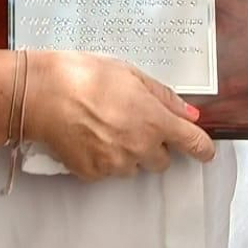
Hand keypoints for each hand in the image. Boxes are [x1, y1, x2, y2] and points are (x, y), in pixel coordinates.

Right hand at [24, 51, 214, 179]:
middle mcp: (140, 147)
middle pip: (162, 161)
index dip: (203, 148)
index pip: (193, 143)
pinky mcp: (93, 174)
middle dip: (153, 146)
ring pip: (133, 167)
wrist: (41, 95)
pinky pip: (107, 172)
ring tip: (103, 127)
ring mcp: (116, 164)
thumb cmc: (83, 75)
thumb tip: (189, 114)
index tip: (206, 151)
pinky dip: (102, 158)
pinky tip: (87, 136)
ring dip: (127, 153)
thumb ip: (163, 96)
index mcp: (154, 120)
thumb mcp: (129, 73)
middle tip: (132, 124)